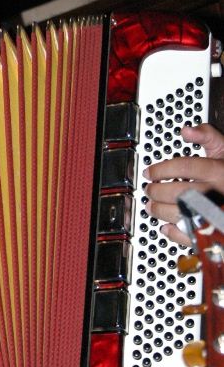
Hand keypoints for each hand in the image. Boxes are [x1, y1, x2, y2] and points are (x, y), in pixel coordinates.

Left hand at [143, 124, 223, 244]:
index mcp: (218, 171)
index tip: (150, 172)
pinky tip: (167, 226)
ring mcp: (214, 213)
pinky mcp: (214, 231)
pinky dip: (174, 232)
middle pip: (178, 192)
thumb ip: (207, 136)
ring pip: (181, 214)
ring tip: (152, 206)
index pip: (184, 167)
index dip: (161, 169)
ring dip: (160, 211)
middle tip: (149, 190)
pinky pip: (191, 235)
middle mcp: (216, 193)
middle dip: (156, 191)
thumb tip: (186, 130)